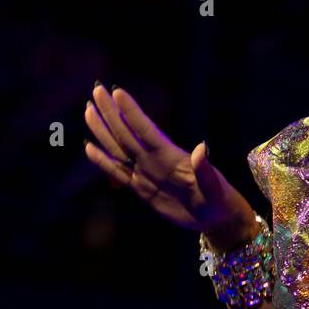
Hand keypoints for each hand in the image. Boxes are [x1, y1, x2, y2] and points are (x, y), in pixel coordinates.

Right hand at [83, 83, 256, 247]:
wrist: (215, 218)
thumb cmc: (219, 200)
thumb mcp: (214, 187)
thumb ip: (205, 170)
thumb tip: (203, 147)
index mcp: (171, 157)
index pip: (146, 130)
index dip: (132, 112)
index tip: (117, 92)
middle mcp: (155, 160)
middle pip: (127, 133)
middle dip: (111, 113)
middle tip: (97, 90)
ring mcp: (147, 172)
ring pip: (118, 148)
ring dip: (103, 130)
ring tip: (89, 110)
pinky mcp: (142, 189)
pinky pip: (117, 172)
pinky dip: (102, 160)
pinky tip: (89, 147)